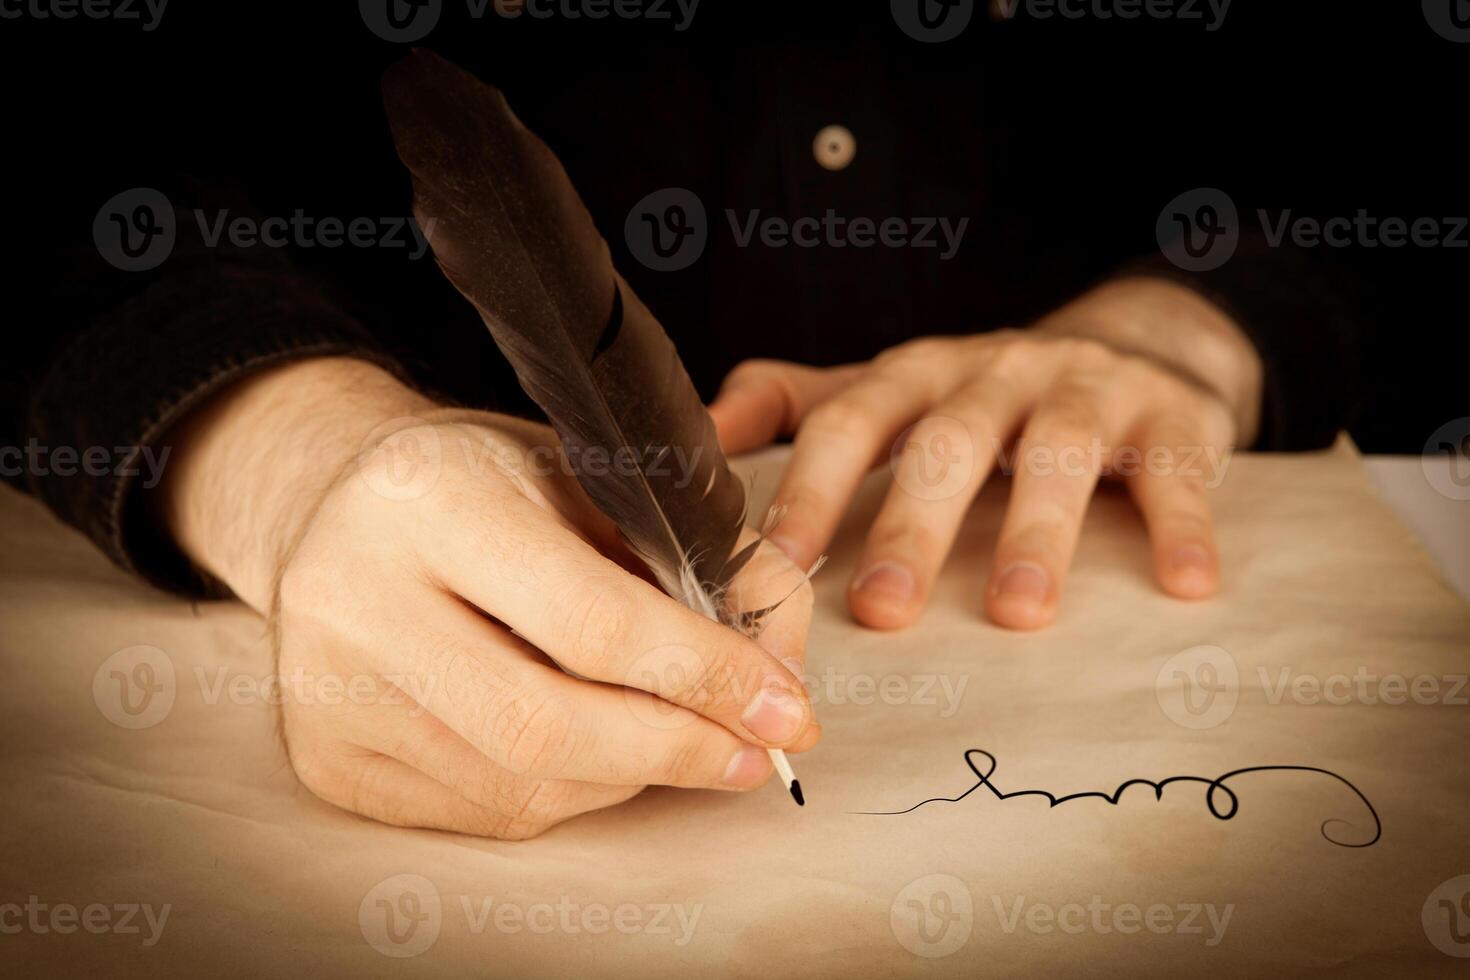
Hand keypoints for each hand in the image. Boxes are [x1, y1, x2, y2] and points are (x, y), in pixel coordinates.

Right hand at [160, 358, 816, 838]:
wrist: (341, 507)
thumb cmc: (487, 484)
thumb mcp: (589, 473)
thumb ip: (691, 554)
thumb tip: (780, 664)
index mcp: (428, 499)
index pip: (590, 617)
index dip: (703, 674)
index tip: (785, 705)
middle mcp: (355, 597)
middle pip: (546, 726)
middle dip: (677, 750)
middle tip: (755, 754)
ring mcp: (327, 691)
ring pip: (522, 785)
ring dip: (632, 777)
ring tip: (682, 739)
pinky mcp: (329, 762)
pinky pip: (486, 813)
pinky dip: (571, 793)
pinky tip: (600, 751)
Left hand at [708, 277, 1263, 630]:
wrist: (1130, 346)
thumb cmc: (984, 395)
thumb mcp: (888, 389)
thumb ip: (797, 406)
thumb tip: (699, 431)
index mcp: (916, 375)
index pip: (849, 427)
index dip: (808, 495)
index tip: (772, 574)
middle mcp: (994, 373)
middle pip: (947, 445)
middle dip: (912, 527)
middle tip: (883, 610)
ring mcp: (1084, 390)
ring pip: (1056, 454)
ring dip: (1037, 532)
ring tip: (1019, 612)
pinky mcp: (1169, 416)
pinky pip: (1175, 468)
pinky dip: (1182, 523)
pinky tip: (1184, 584)